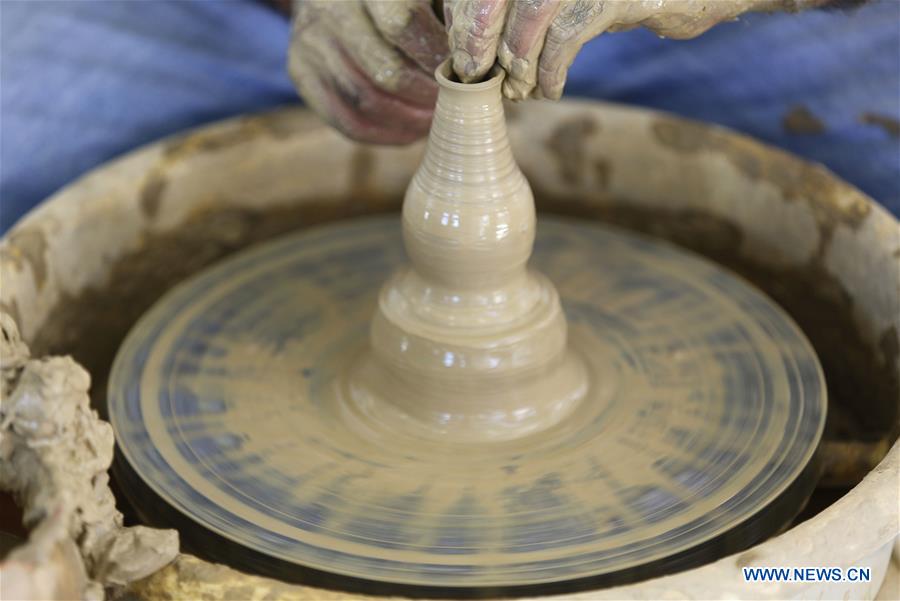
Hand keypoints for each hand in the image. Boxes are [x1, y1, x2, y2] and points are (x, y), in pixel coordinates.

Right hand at [288, 0, 448, 143]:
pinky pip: (346, 121)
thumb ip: (443, 16)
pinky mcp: (300, 72)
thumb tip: (472, 56)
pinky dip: (384, 134)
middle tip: (452, 106)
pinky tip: (410, 132)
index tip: (461, 74)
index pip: (401, 24)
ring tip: (433, 120)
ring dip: (408, 120)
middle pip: (385, 72)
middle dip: (425, 96)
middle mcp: (331, 12)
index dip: (435, 57)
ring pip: (365, 100)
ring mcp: (310, 43)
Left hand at [444, 0, 826, 99]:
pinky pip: (570, 30)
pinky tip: (550, 89)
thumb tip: (477, 42)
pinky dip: (551, 66)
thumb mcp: (570, 0)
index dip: (465, 14)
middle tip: (476, 75)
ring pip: (531, 9)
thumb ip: (531, 12)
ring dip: (515, 57)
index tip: (462, 54)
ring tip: (517, 90)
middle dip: (478, 36)